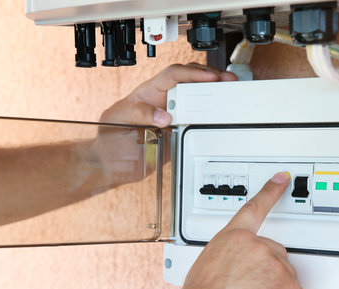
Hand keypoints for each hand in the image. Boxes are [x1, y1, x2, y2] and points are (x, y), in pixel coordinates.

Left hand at [99, 63, 236, 126]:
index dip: (192, 74)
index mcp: (148, 92)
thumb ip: (138, 113)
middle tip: (227, 80)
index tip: (208, 77)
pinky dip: (211, 117)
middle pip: (191, 81)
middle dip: (211, 77)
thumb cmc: (108, 138)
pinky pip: (197, 122)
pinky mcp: (179, 133)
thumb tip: (164, 115)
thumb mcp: (117, 119)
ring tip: (230, 92)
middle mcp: (164, 101)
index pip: (173, 75)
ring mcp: (174, 116)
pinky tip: (221, 114)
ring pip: (197, 98)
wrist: (111, 165)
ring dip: (214, 94)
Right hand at [179, 172, 303, 288]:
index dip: (270, 192)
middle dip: (269, 274)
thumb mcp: (208, 267)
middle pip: (277, 254)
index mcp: (231, 237)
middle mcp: (252, 242)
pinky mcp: (281, 277)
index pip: (254, 207)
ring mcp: (269, 258)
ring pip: (286, 277)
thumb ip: (229, 258)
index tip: (281, 178)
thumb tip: (235, 269)